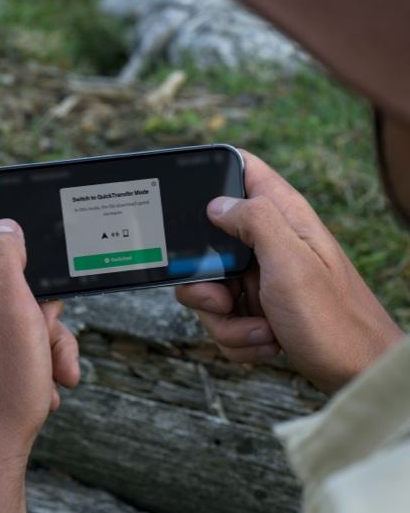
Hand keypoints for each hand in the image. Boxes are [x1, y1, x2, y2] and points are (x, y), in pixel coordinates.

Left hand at [0, 203, 80, 512]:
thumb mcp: (14, 316)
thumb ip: (4, 260)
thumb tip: (2, 224)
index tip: (29, 240)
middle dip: (34, 293)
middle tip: (51, 328)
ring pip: (3, 305)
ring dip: (37, 332)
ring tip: (51, 369)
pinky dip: (23, 353)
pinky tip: (38, 383)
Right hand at [175, 150, 403, 393]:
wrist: (357, 377)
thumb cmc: (334, 321)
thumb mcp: (291, 263)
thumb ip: (255, 221)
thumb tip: (216, 203)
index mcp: (282, 217)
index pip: (242, 169)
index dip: (213, 175)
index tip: (190, 200)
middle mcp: (268, 243)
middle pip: (206, 242)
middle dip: (205, 280)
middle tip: (224, 298)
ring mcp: (260, 277)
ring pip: (208, 288)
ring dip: (225, 320)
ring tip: (262, 328)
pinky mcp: (257, 308)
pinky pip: (222, 319)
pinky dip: (238, 337)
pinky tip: (268, 340)